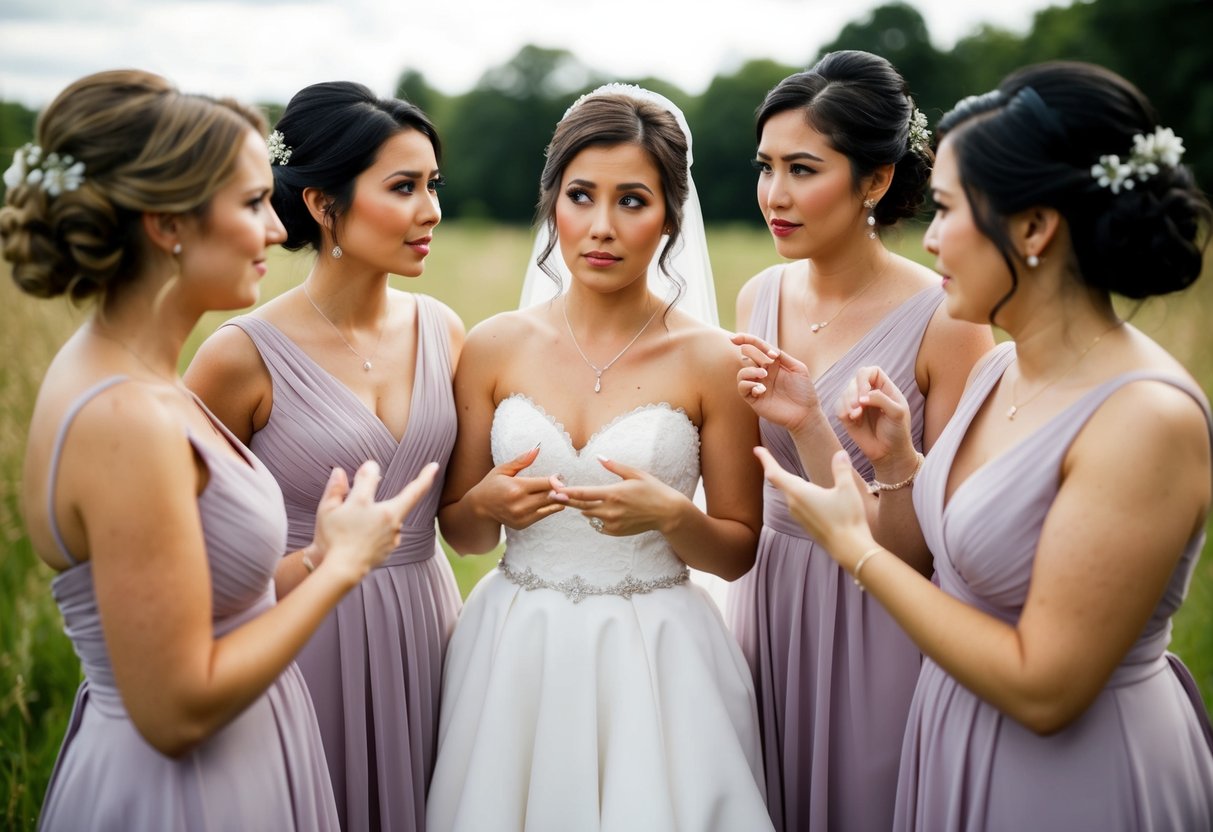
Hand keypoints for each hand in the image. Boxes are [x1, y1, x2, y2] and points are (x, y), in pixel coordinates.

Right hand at [309, 460, 438, 581]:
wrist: (342, 571)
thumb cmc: (332, 539)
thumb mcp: (328, 510)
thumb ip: (336, 488)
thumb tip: (339, 471)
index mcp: (369, 505)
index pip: (372, 477)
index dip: (369, 469)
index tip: (370, 466)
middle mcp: (388, 518)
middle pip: (411, 495)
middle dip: (424, 479)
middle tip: (434, 466)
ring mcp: (393, 534)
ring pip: (395, 516)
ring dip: (388, 511)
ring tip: (363, 520)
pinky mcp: (392, 547)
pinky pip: (390, 532)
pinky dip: (382, 528)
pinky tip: (366, 535)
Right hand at [468, 444, 563, 529]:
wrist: (480, 506)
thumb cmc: (492, 484)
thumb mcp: (503, 469)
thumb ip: (522, 460)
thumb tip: (537, 449)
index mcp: (516, 488)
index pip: (545, 483)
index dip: (556, 480)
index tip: (559, 476)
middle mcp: (519, 504)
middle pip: (550, 496)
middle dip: (560, 490)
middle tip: (566, 486)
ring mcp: (521, 516)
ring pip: (549, 507)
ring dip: (557, 500)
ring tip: (563, 494)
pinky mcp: (522, 524)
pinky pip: (543, 515)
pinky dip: (550, 508)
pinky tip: (552, 501)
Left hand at [550, 456, 682, 536]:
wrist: (667, 513)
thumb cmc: (652, 489)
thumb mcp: (635, 474)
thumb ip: (614, 466)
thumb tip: (599, 457)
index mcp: (613, 493)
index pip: (583, 493)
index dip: (567, 493)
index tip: (554, 491)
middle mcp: (610, 510)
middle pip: (581, 506)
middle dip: (568, 500)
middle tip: (556, 494)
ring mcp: (612, 523)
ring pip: (588, 515)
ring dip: (584, 507)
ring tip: (585, 500)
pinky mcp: (615, 532)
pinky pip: (597, 525)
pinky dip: (596, 518)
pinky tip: (603, 510)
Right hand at [732, 332, 820, 433]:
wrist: (806, 413)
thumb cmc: (804, 391)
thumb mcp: (798, 368)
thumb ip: (782, 356)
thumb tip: (768, 351)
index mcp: (773, 363)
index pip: (757, 347)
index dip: (746, 340)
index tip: (733, 338)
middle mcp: (763, 372)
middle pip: (747, 356)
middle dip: (751, 354)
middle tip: (765, 363)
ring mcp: (757, 385)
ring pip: (742, 373)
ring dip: (751, 371)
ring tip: (764, 375)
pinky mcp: (754, 399)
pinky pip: (742, 388)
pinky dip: (749, 385)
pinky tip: (762, 389)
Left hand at [754, 447, 872, 568]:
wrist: (849, 549)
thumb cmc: (848, 518)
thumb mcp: (847, 489)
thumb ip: (841, 469)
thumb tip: (840, 453)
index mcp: (799, 493)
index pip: (775, 473)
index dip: (765, 460)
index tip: (757, 449)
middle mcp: (793, 504)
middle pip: (779, 482)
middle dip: (773, 468)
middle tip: (766, 456)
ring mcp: (798, 516)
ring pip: (787, 493)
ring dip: (785, 481)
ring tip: (783, 472)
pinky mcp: (805, 524)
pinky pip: (795, 504)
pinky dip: (794, 493)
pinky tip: (803, 493)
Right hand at [836, 365, 916, 469]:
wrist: (890, 453)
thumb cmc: (898, 432)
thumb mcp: (897, 413)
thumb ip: (881, 399)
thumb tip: (861, 397)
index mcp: (884, 388)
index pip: (871, 371)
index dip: (865, 378)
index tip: (865, 394)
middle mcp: (869, 393)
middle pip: (854, 380)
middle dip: (853, 392)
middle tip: (858, 408)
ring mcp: (857, 405)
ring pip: (844, 393)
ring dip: (847, 402)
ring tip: (855, 415)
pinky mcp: (848, 417)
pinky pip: (838, 407)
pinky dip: (842, 410)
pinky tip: (851, 419)